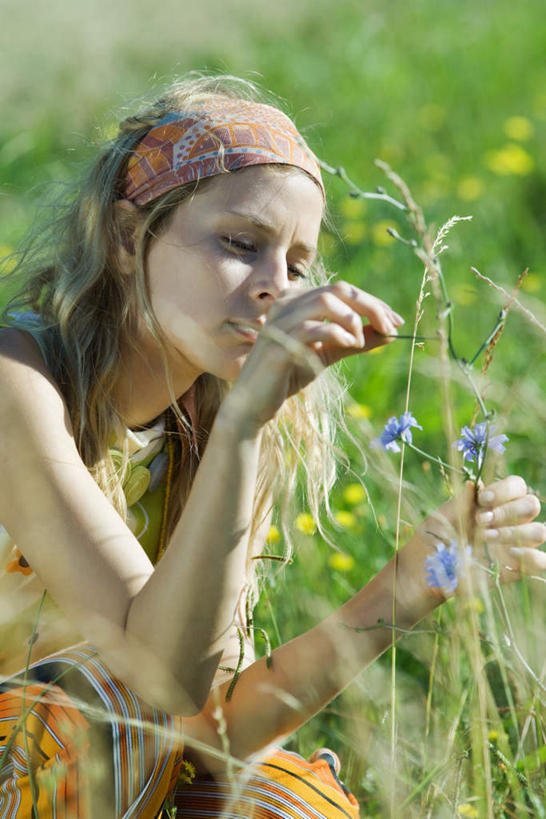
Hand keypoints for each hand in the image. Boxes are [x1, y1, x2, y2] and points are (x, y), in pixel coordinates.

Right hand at [225, 281, 403, 427]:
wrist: (254, 403)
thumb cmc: (287, 375)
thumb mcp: (327, 354)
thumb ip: (354, 341)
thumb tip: (389, 333)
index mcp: (297, 300)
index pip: (342, 290)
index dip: (372, 303)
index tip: (395, 321)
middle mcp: (287, 302)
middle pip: (339, 290)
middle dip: (371, 307)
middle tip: (391, 328)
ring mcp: (281, 320)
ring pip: (327, 301)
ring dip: (353, 319)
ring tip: (360, 342)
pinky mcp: (279, 341)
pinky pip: (313, 327)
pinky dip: (337, 333)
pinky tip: (349, 344)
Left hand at [417, 476, 545, 599]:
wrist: (427, 571)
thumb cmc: (434, 539)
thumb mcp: (443, 517)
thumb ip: (461, 502)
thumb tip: (474, 484)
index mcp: (493, 503)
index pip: (517, 486)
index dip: (505, 489)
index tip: (483, 498)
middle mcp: (509, 522)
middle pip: (531, 505)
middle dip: (507, 510)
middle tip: (481, 521)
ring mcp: (515, 545)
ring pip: (539, 531)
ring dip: (514, 531)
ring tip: (486, 537)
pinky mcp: (516, 569)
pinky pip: (542, 561)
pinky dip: (531, 555)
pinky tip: (509, 553)